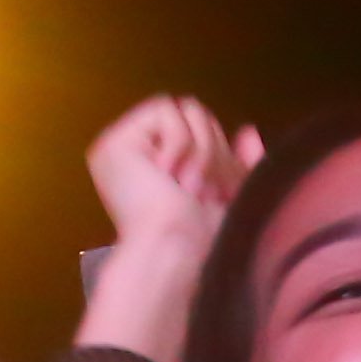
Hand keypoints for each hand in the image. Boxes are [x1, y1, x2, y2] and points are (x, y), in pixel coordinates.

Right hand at [82, 95, 253, 287]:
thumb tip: (247, 130)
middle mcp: (134, 153)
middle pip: (197, 114)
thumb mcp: (232, 194)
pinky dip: (181, 144)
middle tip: (203, 193)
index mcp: (156, 165)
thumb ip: (240, 162)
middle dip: (214, 152)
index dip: (221, 154)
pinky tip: (168, 178)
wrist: (179, 252)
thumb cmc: (203, 238)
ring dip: (201, 151)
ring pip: (187, 110)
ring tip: (188, 187)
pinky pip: (166, 111)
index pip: (202, 130)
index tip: (218, 193)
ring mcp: (120, 147)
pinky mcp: (114, 143)